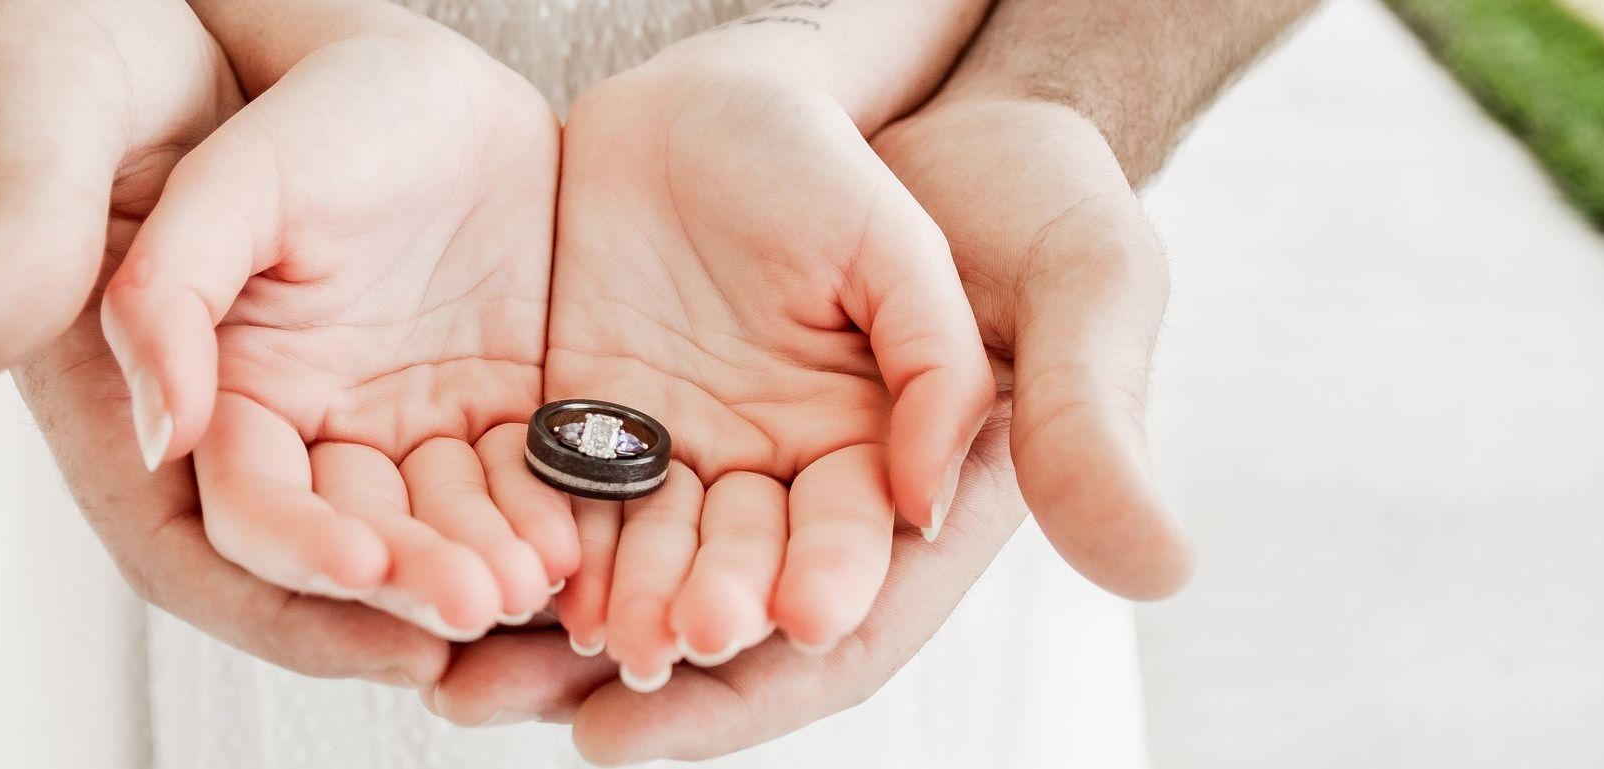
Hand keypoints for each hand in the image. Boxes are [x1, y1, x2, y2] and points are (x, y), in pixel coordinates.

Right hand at [98, 2, 574, 637]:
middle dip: (411, 589)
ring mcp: (379, 411)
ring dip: (485, 562)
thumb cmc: (126, 76)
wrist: (264, 22)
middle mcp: (283, 430)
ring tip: (550, 580)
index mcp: (180, 406)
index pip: (221, 535)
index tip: (361, 569)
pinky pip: (508, 465)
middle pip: (346, 553)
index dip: (290, 562)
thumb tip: (162, 434)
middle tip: (480, 603)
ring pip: (436, 523)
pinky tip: (589, 526)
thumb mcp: (107, 152)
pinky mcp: (465, 381)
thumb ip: (124, 282)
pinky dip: (541, 502)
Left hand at [425, 94, 1191, 764]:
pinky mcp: (629, 402)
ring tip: (477, 673)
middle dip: (664, 648)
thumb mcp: (1082, 285)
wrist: (914, 103)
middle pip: (723, 611)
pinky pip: (565, 485)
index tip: (743, 648)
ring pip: (627, 566)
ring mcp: (711, 457)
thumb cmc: (1030, 198)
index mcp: (912, 511)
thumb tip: (1149, 569)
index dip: (794, 649)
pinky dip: (516, 532)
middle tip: (598, 682)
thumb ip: (1090, 419)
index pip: (851, 618)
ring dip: (559, 628)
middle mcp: (802, 506)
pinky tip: (453, 561)